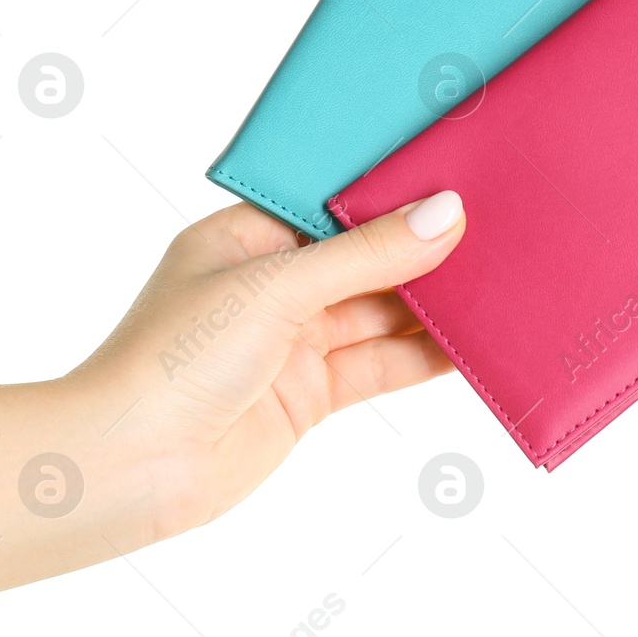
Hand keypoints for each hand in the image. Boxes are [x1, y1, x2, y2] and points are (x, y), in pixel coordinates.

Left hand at [0, 192, 464, 636]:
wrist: (130, 467)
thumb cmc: (172, 362)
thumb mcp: (274, 290)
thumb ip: (366, 257)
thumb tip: (446, 216)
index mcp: (245, 237)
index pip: (334, 201)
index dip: (393, 190)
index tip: (459, 169)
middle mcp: (270, 285)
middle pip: (365, 257)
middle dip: (425, 247)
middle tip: (503, 222)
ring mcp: (291, 341)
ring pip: (380, 313)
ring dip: (435, 303)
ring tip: (507, 277)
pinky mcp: (309, 395)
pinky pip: (380, 366)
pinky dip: (426, 358)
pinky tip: (475, 342)